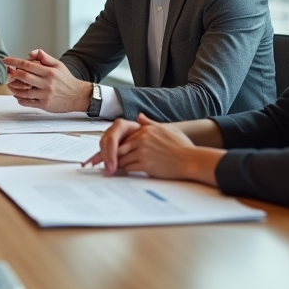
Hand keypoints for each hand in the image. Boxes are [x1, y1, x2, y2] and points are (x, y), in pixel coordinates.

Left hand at [3, 49, 92, 112]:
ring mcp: (45, 95)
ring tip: (10, 84)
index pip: (28, 65)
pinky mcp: (45, 105)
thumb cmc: (66, 80)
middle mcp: (47, 83)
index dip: (14, 62)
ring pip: (24, 91)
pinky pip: (28, 102)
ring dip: (13, 88)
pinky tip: (18, 95)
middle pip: (24, 77)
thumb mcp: (58, 65)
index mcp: (49, 72)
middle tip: (7, 72)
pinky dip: (20, 99)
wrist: (78, 96)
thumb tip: (30, 53)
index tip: (5, 60)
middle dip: (12, 74)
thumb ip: (44, 57)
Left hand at [85, 114, 220, 185]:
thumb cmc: (181, 147)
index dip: (113, 146)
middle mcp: (142, 138)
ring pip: (122, 158)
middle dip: (109, 156)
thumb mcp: (166, 129)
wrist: (191, 160)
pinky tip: (124, 173)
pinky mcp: (145, 163)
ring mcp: (143, 151)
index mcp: (145, 130)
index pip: (124, 137)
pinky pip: (128, 167)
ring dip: (117, 165)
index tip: (105, 152)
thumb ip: (150, 123)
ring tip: (111, 170)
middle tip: (98, 163)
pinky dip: (125, 171)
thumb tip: (139, 116)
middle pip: (119, 147)